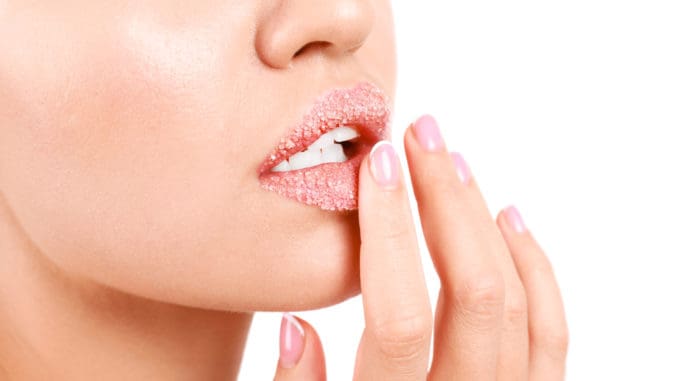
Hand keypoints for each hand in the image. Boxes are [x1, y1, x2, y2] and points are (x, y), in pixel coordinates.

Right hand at [273, 115, 567, 379]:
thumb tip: (298, 328)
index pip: (398, 319)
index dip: (389, 235)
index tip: (376, 164)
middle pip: (474, 295)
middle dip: (445, 203)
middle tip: (419, 136)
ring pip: (521, 303)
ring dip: (485, 221)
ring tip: (452, 163)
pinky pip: (553, 331)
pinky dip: (537, 268)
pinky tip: (511, 219)